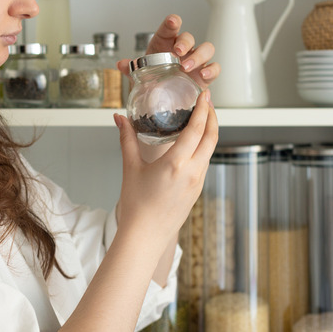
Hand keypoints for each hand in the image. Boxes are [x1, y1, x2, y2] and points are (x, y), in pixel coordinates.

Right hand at [113, 89, 218, 245]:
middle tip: (207, 101)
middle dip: (212, 116)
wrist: (145, 237)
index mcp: (176, 163)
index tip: (204, 94)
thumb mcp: (130, 168)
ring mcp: (198, 182)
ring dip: (209, 131)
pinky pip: (205, 162)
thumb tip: (120, 119)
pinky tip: (194, 143)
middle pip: (212, 136)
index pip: (197, 129)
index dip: (203, 109)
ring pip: (210, 150)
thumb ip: (127, 139)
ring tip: (201, 118)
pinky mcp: (197, 190)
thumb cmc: (136, 206)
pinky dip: (204, 147)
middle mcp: (192, 172)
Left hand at [117, 14, 219, 89]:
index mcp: (166, 44)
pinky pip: (214, 67)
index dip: (172, 22)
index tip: (173, 21)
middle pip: (189, 37)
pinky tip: (203, 74)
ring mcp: (196, 61)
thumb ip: (131, 69)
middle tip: (178, 51)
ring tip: (186, 67)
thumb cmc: (154, 80)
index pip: (170, 28)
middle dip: (185, 42)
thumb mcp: (140, 75)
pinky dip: (211, 69)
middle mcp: (183, 50)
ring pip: (206, 49)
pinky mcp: (205, 75)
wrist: (165, 97)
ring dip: (198, 55)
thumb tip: (121, 64)